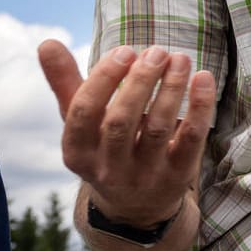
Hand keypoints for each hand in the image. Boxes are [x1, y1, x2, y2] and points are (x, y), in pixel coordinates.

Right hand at [39, 42, 215, 226]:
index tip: (126, 50)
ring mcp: (144, 174)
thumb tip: (47, 43)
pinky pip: (191, 139)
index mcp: (77, 152)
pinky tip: (203, 78)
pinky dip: (199, 107)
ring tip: (179, 58)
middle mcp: (107, 167)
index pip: (83, 113)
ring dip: (171, 89)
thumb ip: (66, 84)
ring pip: (158, 128)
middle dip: (139, 82)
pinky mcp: (177, 175)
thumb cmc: (105, 148)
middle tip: (157, 51)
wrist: (135, 207)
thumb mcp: (82, 124)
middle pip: (121, 121)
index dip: (103, 78)